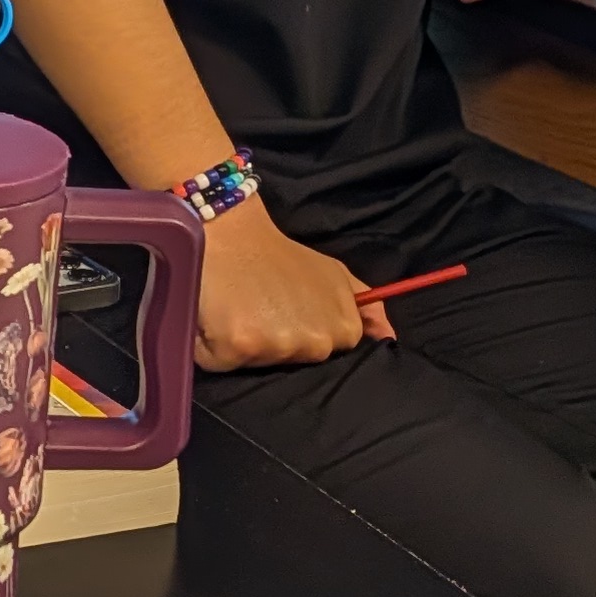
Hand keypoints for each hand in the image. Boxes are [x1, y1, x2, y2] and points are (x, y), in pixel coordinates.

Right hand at [194, 198, 389, 370]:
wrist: (228, 230)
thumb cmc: (279, 254)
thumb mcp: (334, 275)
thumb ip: (367, 308)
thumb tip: (388, 338)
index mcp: (342, 331)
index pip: (317, 359)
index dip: (294, 336)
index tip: (282, 312)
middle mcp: (316, 343)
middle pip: (284, 365)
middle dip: (266, 343)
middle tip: (254, 308)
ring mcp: (278, 347)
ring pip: (251, 366)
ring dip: (236, 344)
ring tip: (232, 309)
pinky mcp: (237, 348)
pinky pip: (216, 362)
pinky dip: (207, 345)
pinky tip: (212, 316)